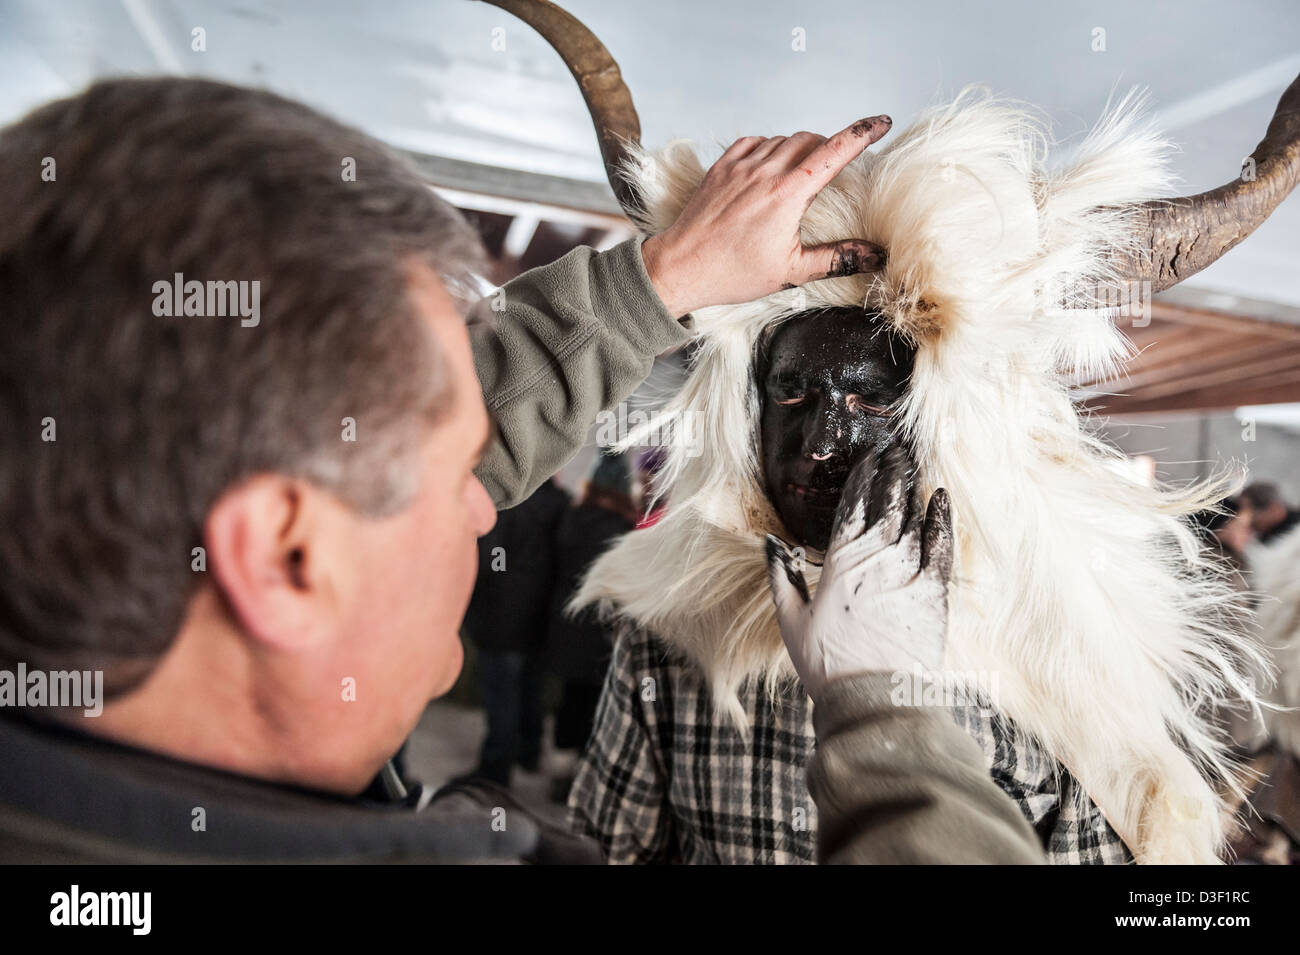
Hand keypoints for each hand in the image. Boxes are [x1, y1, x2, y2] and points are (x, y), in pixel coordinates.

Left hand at [641, 116, 891, 317]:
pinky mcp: (720, 167)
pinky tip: (770, 165)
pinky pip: (753, 142)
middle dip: (830, 146)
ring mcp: (739, 166)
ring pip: (782, 139)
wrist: (681, 268)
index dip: (863, 133)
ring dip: (800, 147)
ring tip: (804, 171)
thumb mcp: (791, 272)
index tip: (882, 123)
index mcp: (788, 194)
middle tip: (838, 164)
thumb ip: (836, 258)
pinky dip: (769, 147)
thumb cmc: (732, 273)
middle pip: (810, 139)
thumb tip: (874, 255)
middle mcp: (765, 171)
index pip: (835, 150)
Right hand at [764, 444, 952, 695]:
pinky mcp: (936, 592)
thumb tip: (771, 543)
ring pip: (913, 516)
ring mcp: (910, 572)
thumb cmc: (828, 664)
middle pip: (887, 501)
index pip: (853, 504)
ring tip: (913, 465)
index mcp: (840, 562)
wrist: (874, 699)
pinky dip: (942, 517)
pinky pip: (942, 543)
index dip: (862, 476)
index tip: (868, 456)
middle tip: (896, 450)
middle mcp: (877, 558)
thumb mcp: (790, 621)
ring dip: (913, 486)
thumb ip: (780, 577)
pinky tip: (941, 499)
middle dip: (891, 471)